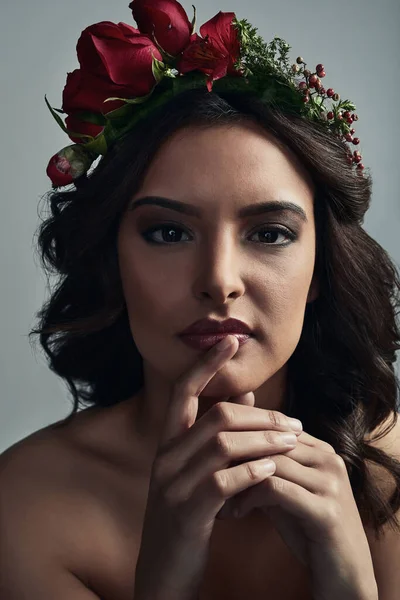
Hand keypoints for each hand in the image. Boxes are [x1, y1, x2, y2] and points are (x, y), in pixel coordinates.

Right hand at [133, 335, 302, 599]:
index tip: (229, 340)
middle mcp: (166, 458)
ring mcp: (173, 485)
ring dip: (264, 440)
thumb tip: (245, 394)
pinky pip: (224, 481)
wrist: (163, 572)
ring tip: (293, 442)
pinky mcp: (187, 512)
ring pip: (223, 445)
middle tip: (294, 423)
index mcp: (168, 444)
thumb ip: (218, 432)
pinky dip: (253, 471)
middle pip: (216, 417)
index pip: (182, 392)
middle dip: (261, 416)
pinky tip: (273, 469)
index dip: (205, 364)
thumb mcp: (198, 471)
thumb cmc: (188, 515)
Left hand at [220, 419, 377, 599]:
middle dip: (235, 456)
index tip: (210, 455)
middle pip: (270, 440)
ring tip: (216, 495)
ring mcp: (331, 484)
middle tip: (205, 471)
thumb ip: (264, 467)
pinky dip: (248, 498)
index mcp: (321, 450)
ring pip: (271, 462)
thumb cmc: (308, 530)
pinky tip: (234, 512)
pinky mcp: (326, 511)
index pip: (272, 427)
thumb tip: (225, 447)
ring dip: (237, 478)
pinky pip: (276, 489)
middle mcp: (329, 459)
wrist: (344, 574)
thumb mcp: (285, 491)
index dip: (238, 439)